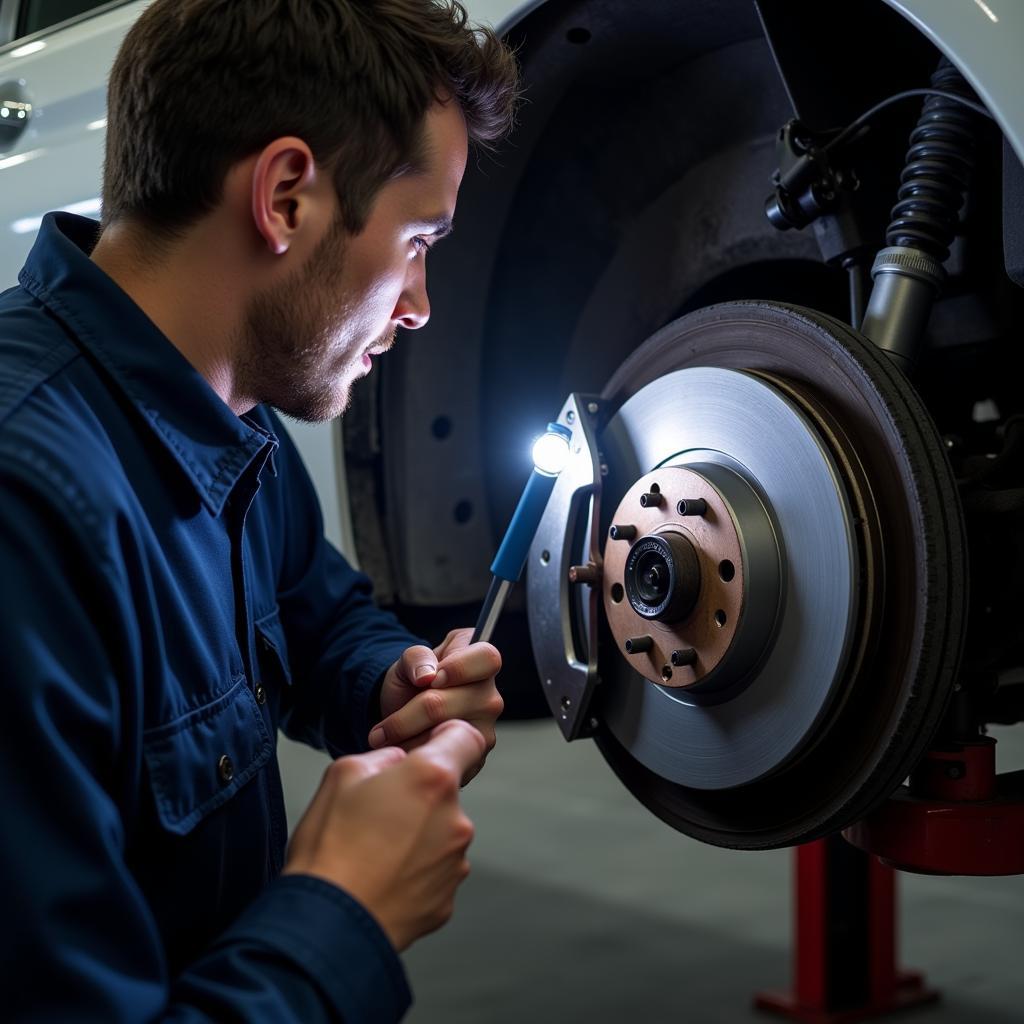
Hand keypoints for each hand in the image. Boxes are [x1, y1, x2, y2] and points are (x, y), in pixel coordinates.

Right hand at [283, 719, 485, 951]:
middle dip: (418, 796)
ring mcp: (455, 863)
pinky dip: (413, 872)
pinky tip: (381, 879)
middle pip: (445, 793)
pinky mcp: (447, 900)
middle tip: (376, 815)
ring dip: (416, 836)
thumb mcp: (343, 773)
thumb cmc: (330, 847)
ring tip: (373, 853)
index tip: (427, 749)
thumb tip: (399, 763)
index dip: (447, 738)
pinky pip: (433, 873)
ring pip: (439, 834)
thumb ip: (383, 757)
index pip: (466, 739)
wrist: (326, 926)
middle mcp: (455, 819)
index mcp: (433, 779)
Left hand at [369, 629, 502, 783]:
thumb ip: (417, 656)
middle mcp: (490, 695)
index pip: (487, 658)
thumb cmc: (413, 681)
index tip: (432, 679)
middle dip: (408, 716)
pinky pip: (443, 758)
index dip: (459, 668)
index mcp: (481, 661)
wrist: (404, 712)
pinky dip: (415, 755)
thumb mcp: (408, 660)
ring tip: (387, 739)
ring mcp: (485, 727)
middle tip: (383, 726)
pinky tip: (403, 749)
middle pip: (452, 704)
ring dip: (407, 740)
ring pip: (444, 734)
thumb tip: (426, 675)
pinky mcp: (476, 755)